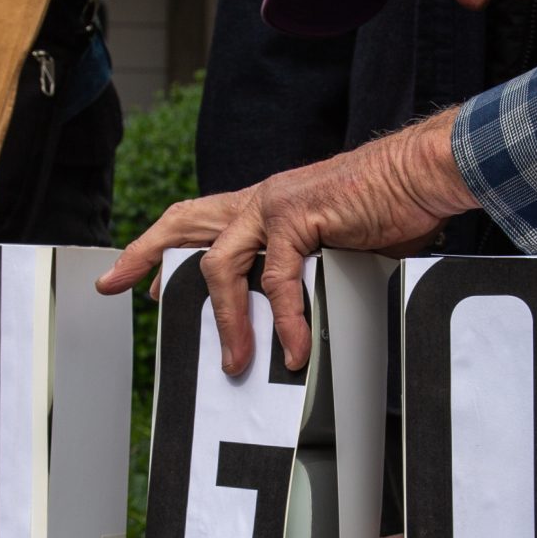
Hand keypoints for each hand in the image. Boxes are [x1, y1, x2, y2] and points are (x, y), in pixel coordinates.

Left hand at [96, 111, 476, 374]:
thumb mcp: (334, 246)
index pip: (194, 220)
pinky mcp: (299, 217)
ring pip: (222, 267)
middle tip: (113, 286)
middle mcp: (260, 200)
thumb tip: (291, 318)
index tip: (125, 277)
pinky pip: (278, 280)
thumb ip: (304, 273)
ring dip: (226, 322)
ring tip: (235, 363)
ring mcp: (275, 205)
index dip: (155, 246)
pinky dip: (285, 321)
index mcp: (264, 205)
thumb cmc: (389, 208)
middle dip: (145, 256)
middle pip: (183, 227)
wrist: (423, 174)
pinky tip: (291, 350)